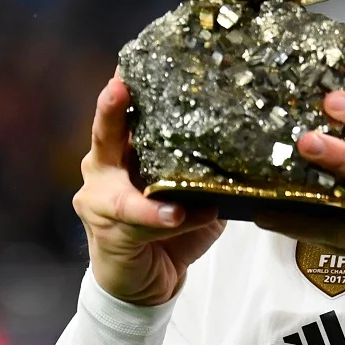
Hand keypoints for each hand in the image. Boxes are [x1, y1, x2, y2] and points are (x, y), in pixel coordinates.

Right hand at [72, 76, 224, 306]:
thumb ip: (206, 169)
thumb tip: (244, 144)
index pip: (126, 114)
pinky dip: (159, 217)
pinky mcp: (109, 231)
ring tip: (171, 186)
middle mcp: (104, 170)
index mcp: (125, 152)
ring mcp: (99, 201)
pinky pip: (135, 220)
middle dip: (111, 110)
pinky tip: (176, 214)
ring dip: (151, 188)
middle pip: (104, 134)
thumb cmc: (170, 230)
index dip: (129, 87)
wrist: (145, 283)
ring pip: (123, 187)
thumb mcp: (194, 192)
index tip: (133, 61)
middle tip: (119, 87)